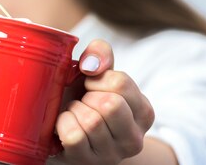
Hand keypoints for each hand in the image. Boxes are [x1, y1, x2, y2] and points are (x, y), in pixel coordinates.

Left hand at [50, 39, 154, 164]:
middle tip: (83, 101)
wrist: (61, 128)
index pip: (121, 83)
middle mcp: (134, 138)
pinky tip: (64, 124)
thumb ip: (100, 53)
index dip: (97, 78)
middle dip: (87, 96)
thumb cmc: (82, 94)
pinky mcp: (87, 163)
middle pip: (110, 105)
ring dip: (74, 110)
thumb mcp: (95, 70)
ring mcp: (112, 155)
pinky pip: (73, 136)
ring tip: (74, 112)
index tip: (91, 84)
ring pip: (91, 121)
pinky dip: (62, 124)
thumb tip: (91, 64)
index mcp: (144, 112)